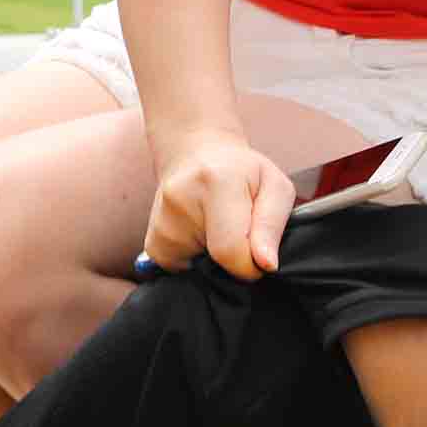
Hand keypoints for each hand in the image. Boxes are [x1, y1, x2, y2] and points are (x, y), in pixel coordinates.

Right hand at [143, 124, 294, 279]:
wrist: (196, 155)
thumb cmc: (244, 173)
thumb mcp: (275, 186)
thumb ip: (272, 225)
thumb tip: (266, 265)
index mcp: (216, 181)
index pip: (232, 251)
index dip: (252, 264)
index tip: (258, 251)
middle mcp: (179, 201)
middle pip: (216, 264)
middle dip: (235, 262)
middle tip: (238, 230)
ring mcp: (160, 224)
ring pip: (200, 272)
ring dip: (215, 259)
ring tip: (216, 227)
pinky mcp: (152, 245)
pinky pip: (184, 272)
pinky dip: (197, 261)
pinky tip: (200, 235)